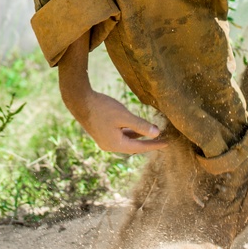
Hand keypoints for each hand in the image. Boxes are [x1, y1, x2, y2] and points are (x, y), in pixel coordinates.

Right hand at [56, 34, 166, 154]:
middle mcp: (109, 146)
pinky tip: (133, 128)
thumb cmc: (102, 107)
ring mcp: (104, 140)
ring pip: (126, 141)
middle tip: (161, 139)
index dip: (155, 145)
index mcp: (116, 144)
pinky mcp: (101, 133)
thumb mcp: (124, 116)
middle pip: (133, 147)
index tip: (168, 143)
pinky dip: (129, 133)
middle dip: (147, 142)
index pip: (140, 147)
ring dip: (138, 137)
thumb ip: (140, 125)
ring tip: (151, 133)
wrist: (79, 101)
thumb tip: (156, 133)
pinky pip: (119, 136)